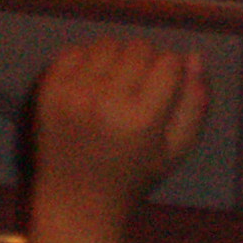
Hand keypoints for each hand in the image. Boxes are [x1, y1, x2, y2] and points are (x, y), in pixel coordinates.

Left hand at [30, 38, 208, 223]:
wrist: (76, 198)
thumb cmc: (134, 176)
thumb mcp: (178, 148)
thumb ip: (195, 103)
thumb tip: (193, 56)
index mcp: (142, 117)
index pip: (168, 62)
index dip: (173, 69)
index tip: (167, 84)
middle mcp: (104, 99)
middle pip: (138, 47)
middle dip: (147, 60)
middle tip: (142, 85)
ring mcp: (71, 93)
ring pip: (107, 44)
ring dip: (118, 56)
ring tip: (117, 82)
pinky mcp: (47, 90)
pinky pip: (74, 50)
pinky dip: (87, 59)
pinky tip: (92, 82)